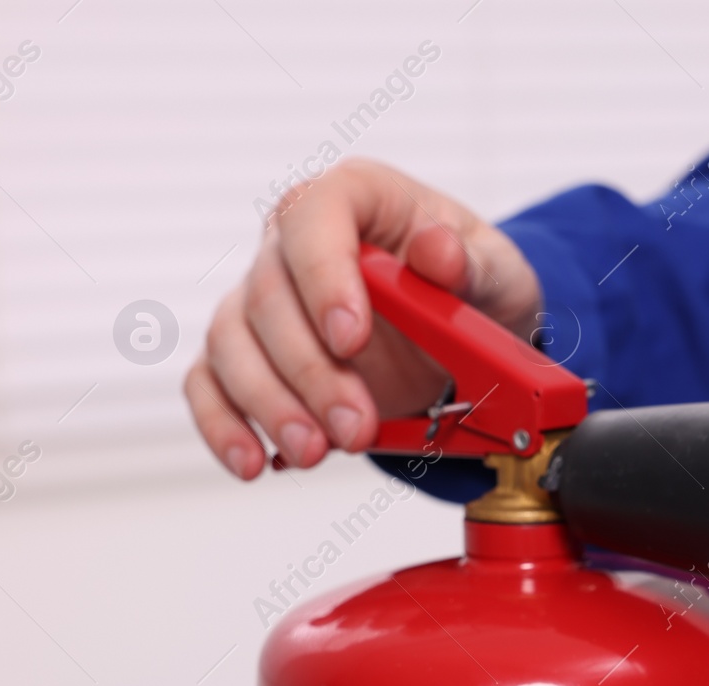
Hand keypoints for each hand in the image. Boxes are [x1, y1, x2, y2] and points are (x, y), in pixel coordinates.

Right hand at [185, 160, 543, 476]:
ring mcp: (263, 298)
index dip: (322, 276)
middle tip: (355, 426)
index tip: (350, 339)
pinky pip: (210, 382)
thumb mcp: (498, 273)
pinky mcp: (249, 354)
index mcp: (354, 200)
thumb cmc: (474, 286)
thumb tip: (437, 250)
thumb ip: (471, 265)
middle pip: (270, 295)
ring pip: (232, 342)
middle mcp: (294, 242)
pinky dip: (224, 425)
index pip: (314, 217)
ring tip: (316, 451)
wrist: (465, 336)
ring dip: (270, 405)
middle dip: (311, 371)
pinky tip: (251, 462)